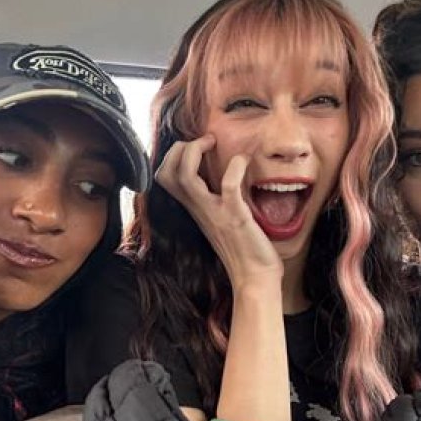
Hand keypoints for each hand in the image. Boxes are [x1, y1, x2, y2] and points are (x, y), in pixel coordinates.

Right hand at [155, 134, 282, 289]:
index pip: (164, 178)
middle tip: (204, 142)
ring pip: (185, 177)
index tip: (198, 147)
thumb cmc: (243, 250)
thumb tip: (220, 178)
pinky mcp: (236, 217)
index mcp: (195, 209)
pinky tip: (243, 160)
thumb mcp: (221, 219)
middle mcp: (199, 210)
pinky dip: (235, 167)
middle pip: (166, 174)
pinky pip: (229, 187)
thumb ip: (214, 201)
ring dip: (194, 151)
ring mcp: (215, 213)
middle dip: (179, 148)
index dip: (173, 156)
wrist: (255, 279)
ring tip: (212, 143)